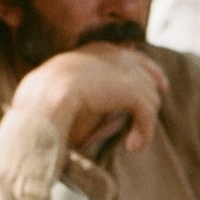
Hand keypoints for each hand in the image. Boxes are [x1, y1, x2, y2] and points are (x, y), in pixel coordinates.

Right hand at [9, 41, 164, 158]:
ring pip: (148, 95)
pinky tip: (132, 146)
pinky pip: (145, 110)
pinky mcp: (126, 87)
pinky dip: (144, 131)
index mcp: (91, 52)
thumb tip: (116, 113)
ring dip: (143, 123)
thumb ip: (93, 95)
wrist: (38, 105)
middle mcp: (107, 54)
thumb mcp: (69, 98)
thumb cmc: (44, 109)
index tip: (160, 85)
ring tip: (132, 144)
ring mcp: (118, 68)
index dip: (148, 69)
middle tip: (141, 128)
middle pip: (144, 73)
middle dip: (150, 98)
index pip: (128, 55)